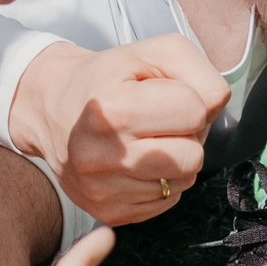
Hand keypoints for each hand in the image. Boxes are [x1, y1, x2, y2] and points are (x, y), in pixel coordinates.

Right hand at [7, 36, 227, 223]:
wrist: (51, 109)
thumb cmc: (109, 77)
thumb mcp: (154, 52)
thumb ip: (199, 72)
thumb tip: (215, 112)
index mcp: (111, 110)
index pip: (196, 111)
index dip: (188, 98)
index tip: (161, 94)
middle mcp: (102, 156)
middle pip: (194, 156)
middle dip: (186, 134)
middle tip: (158, 121)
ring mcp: (104, 191)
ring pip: (185, 181)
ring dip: (176, 159)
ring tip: (146, 140)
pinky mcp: (110, 213)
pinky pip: (168, 201)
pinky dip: (161, 179)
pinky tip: (137, 161)